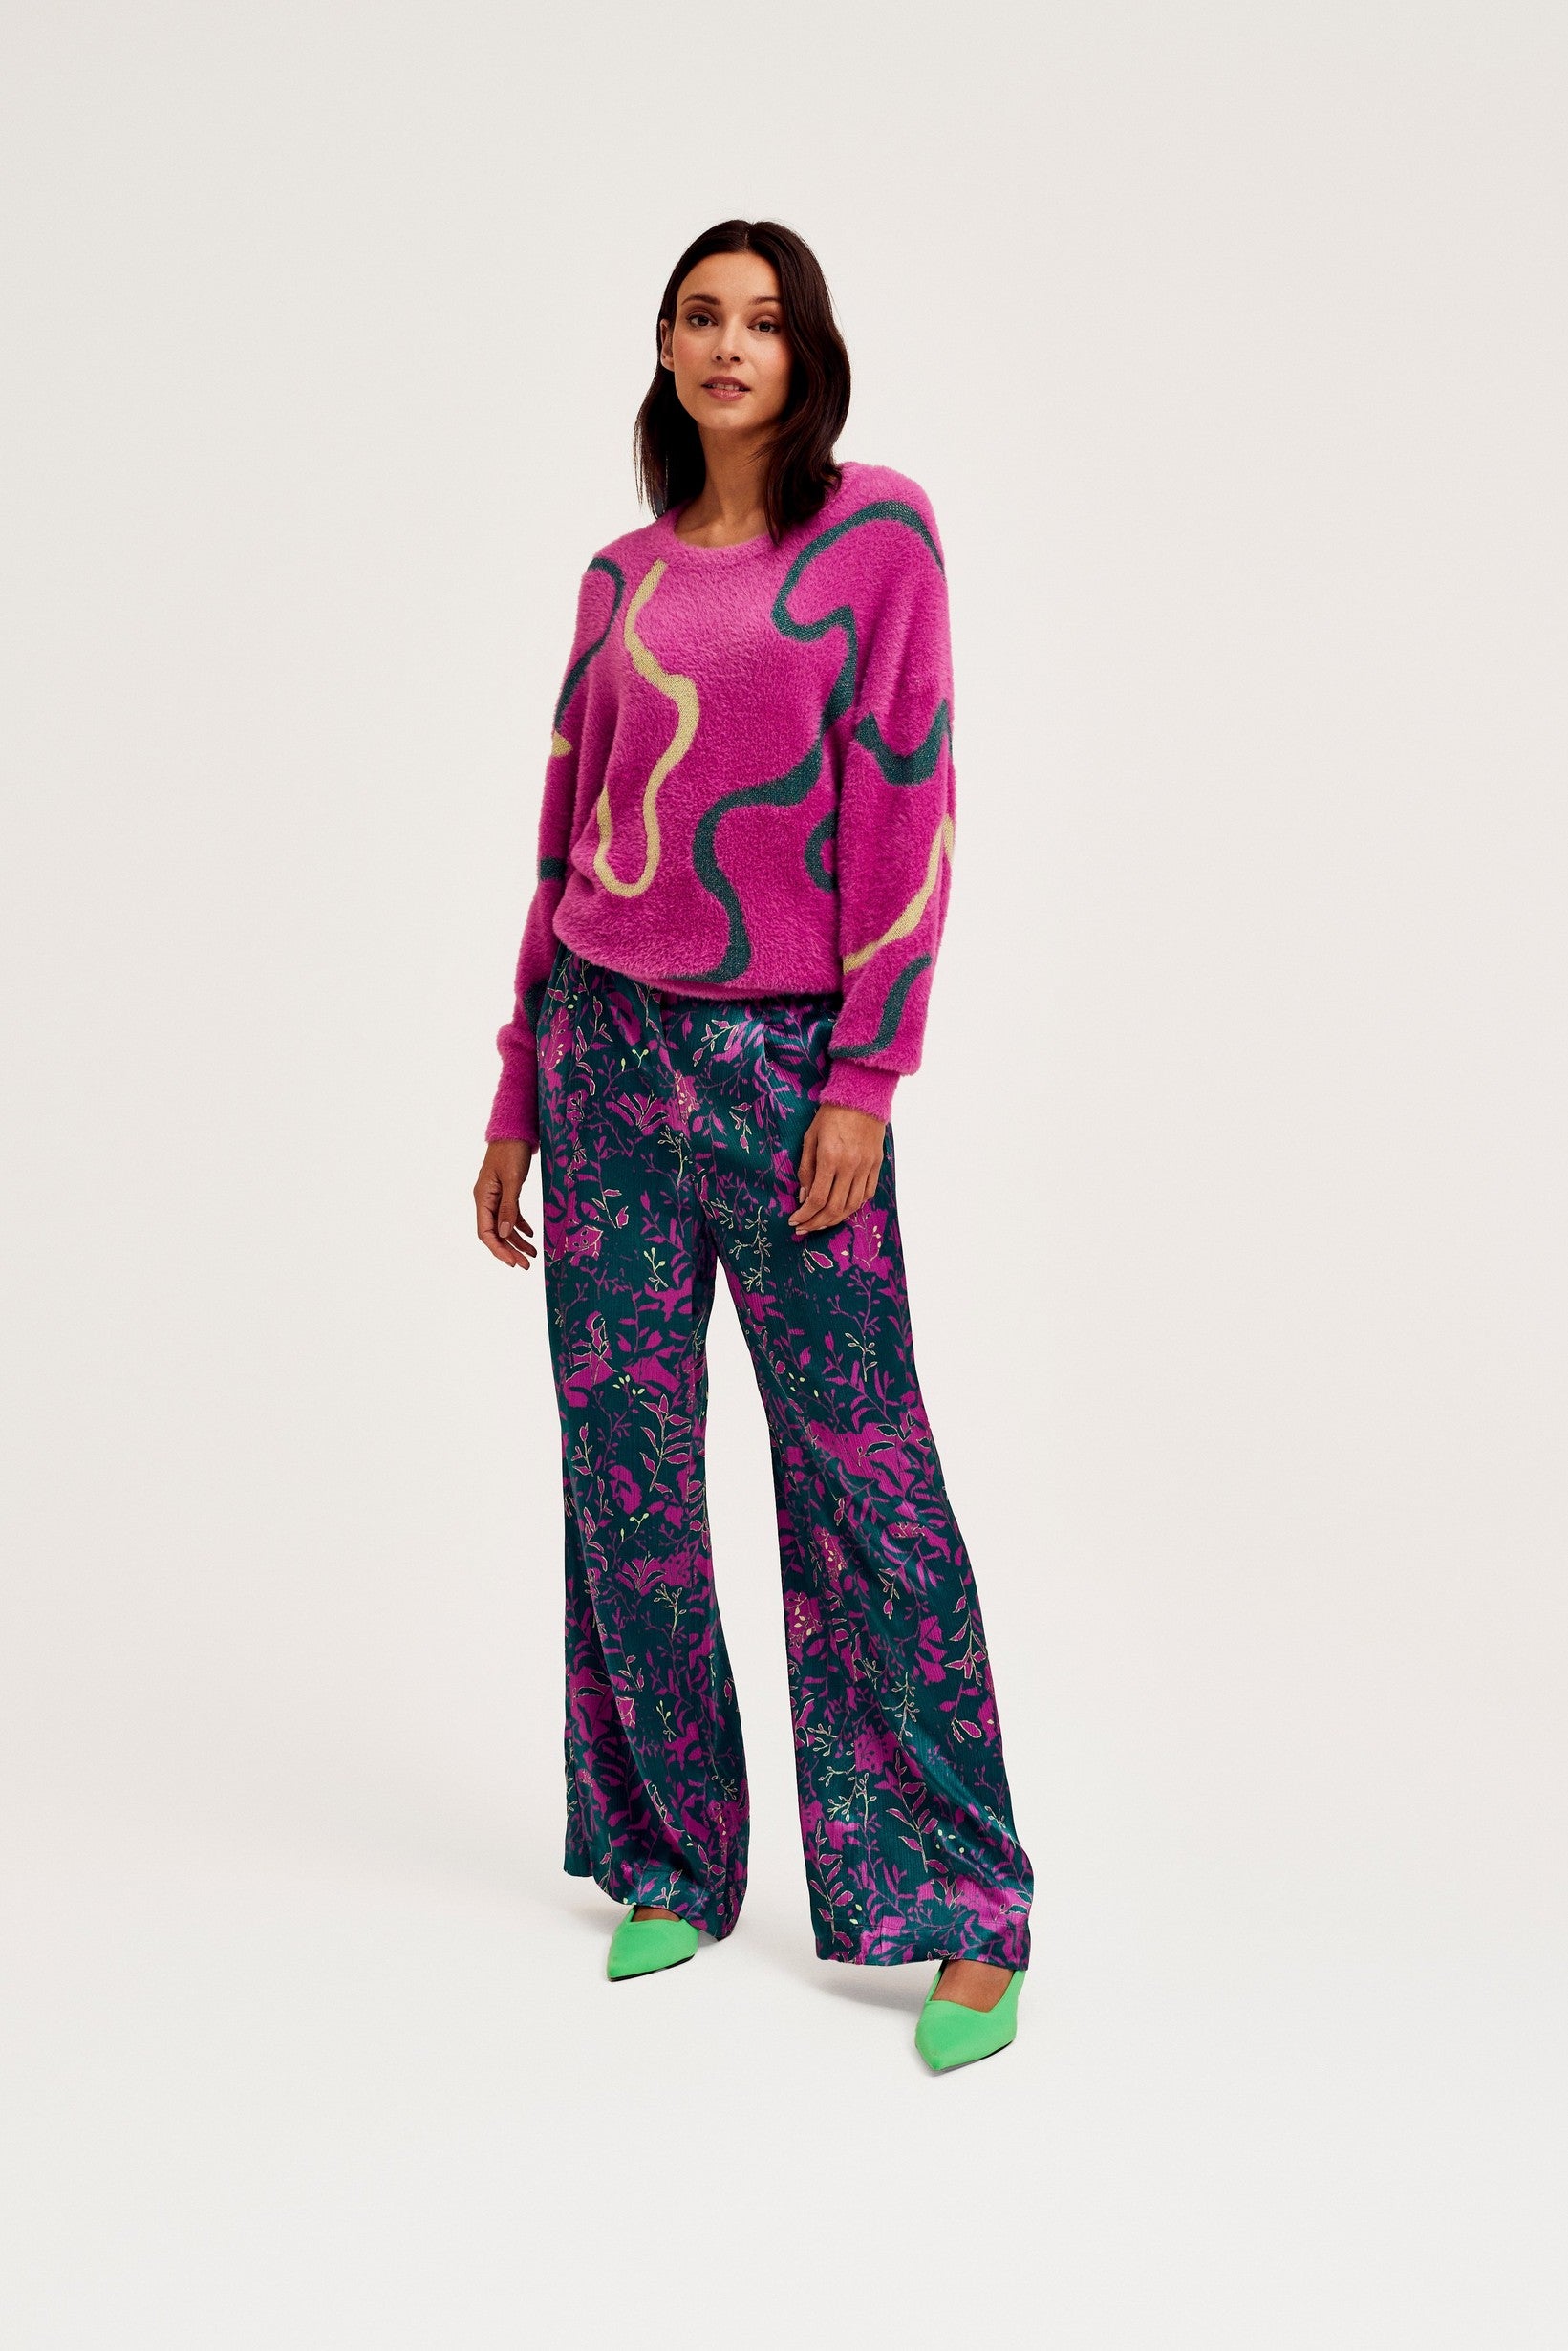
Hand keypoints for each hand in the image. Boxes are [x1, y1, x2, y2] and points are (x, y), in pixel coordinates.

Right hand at [474, 1139, 535, 1267]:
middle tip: (526, 1265)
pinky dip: (519, 1225)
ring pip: (503, 1226)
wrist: (514, 1129)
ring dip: (517, 1241)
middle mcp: (486, 1199)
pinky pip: (510, 1214)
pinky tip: (531, 1235)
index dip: (498, 1250)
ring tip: (533, 1255)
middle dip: (509, 1250)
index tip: (513, 1263)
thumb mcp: (513, 1180)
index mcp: (483, 1197)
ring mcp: (495, 1196)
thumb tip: (503, 1233)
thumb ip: (508, 1207)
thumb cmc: (512, 1151)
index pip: (486, 1232)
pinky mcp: (506, 1191)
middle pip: (494, 1233)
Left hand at [788, 1105, 884, 1235]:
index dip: (804, 1215)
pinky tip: (842, 1209)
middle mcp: (850, 1166)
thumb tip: (803, 1197)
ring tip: (821, 1223)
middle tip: (804, 1228)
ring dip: (835, 1220)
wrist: (862, 1096)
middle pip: (834, 1208)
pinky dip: (854, 1207)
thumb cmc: (830, 1114)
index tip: (794, 1221)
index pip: (816, 1199)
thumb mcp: (810, 1138)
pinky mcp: (876, 1165)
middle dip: (817, 1223)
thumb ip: (806, 1169)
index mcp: (830, 1159)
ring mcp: (866, 1167)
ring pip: (852, 1206)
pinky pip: (866, 1194)